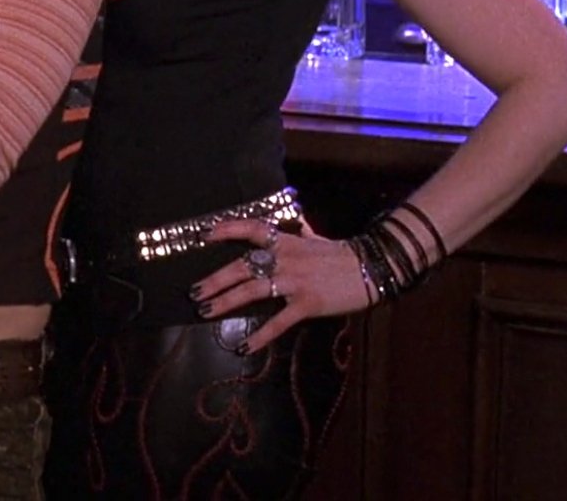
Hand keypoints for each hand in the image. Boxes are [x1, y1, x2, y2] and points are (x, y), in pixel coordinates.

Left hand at [190, 218, 373, 354]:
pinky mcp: (307, 303)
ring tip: (205, 311)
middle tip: (193, 292)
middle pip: (241, 267)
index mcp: (285, 242)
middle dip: (214, 280)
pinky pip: (279, 321)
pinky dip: (260, 335)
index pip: (251, 229)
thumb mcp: (316, 238)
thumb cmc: (342, 255)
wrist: (373, 268)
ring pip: (251, 291)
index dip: (226, 230)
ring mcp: (294, 282)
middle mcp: (284, 259)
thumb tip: (295, 220)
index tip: (203, 235)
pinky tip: (243, 346)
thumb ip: (300, 231)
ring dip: (225, 302)